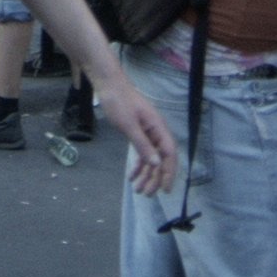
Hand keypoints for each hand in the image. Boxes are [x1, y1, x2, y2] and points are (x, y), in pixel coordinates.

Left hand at [92, 77, 176, 195]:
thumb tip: (156, 164)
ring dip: (146, 174)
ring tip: (138, 190)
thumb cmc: (118, 101)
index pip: (169, 154)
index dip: (169, 172)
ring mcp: (147, 130)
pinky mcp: (138, 130)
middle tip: (147, 194)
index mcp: (158, 127)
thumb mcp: (129, 125)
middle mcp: (156, 130)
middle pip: (161, 158)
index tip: (165, 190)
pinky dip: (138, 164)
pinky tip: (132, 176)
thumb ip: (142, 144)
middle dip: (155, 178)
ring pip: (151, 157)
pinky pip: (142, 151)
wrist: (107, 83)